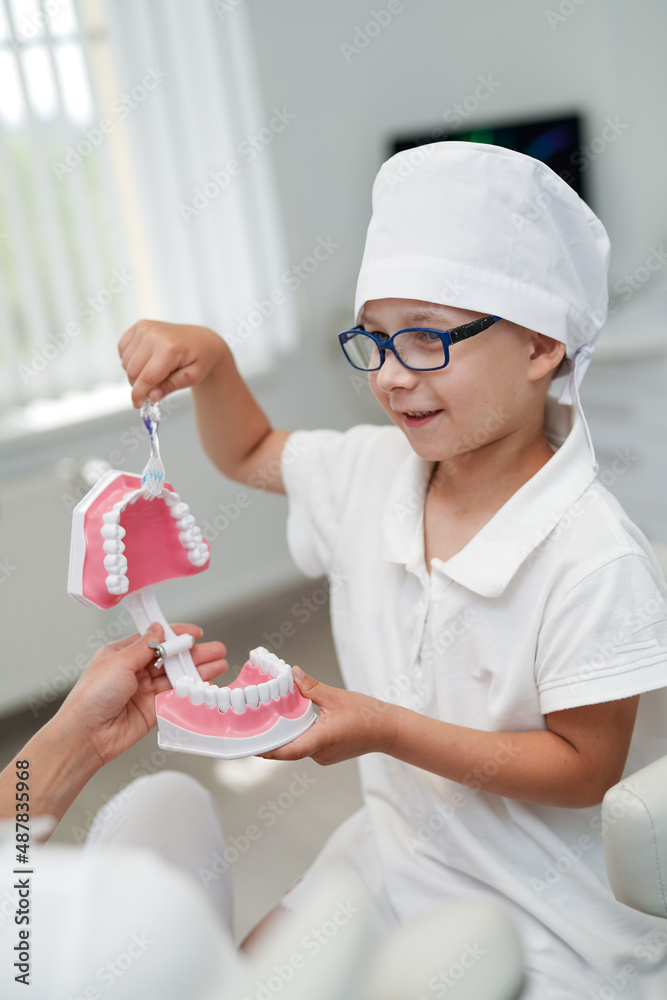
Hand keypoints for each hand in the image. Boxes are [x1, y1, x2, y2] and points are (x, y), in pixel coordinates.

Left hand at [56, 623, 227, 768]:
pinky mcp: (153, 710)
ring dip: (198, 670)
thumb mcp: (119, 661)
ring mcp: (144, 691)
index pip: (155, 639)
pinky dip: (191, 690)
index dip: (177, 635)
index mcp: (122, 654)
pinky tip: (205, 685)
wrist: (87, 735)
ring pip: (177, 676)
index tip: (195, 633)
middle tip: (216, 649)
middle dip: (194, 653)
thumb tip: (159, 629)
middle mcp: (134, 671)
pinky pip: (176, 697)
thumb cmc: (91, 697)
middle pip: (171, 658)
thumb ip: (144, 646)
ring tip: (219, 664)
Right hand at [119, 319, 227, 407]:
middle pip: (132, 371)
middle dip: (138, 385)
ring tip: (154, 372)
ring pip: (125, 362)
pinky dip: (130, 360)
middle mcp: (154, 335)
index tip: (138, 404)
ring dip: (135, 373)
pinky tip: (145, 361)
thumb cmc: (199, 359)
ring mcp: (145, 328)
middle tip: (151, 390)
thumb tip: (151, 397)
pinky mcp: (139, 326)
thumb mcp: (192, 378)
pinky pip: (122, 349)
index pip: (147, 377)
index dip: (139, 394)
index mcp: (170, 348)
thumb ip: (170, 387)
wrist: (202, 340)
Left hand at [259, 668, 397, 765]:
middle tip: (254, 726)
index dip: (269, 749)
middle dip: (274, 738)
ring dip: (287, 736)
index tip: (252, 745)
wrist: (389, 730)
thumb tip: (293, 674)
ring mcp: (325, 756)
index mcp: (322, 740)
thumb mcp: (337, 696)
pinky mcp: (329, 755)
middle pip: (290, 748)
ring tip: (271, 720)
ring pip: (299, 747)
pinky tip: (294, 723)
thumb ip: (312, 687)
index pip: (289, 750)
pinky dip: (299, 736)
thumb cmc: (369, 715)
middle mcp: (321, 753)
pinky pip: (308, 746)